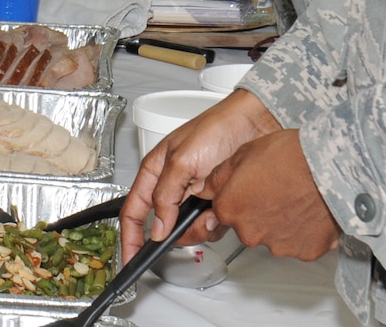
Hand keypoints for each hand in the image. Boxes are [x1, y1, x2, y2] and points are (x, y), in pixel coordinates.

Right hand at [121, 88, 279, 262]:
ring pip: (189, 230)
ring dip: (201, 227)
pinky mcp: (216, 202)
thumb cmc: (216, 128)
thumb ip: (165, 195)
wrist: (256, 125)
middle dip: (178, 233)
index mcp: (155, 172)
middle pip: (164, 227)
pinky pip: (211, 227)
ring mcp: (195, 196)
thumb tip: (156, 227)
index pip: (133, 212)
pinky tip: (224, 209)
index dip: (129, 238)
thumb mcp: (181, 160)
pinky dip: (218, 223)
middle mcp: (172, 186)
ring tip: (213, 209)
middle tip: (195, 224)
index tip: (131, 259)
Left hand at [207, 129, 339, 259]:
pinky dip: (302, 232)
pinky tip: (307, 211)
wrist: (329, 168)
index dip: (237, 197)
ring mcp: (278, 245)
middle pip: (247, 226)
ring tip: (294, 198)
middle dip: (257, 211)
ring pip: (272, 236)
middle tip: (274, 190)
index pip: (222, 210)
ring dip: (279, 222)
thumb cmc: (290, 156)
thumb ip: (220, 176)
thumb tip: (205, 187)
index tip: (249, 188)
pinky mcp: (304, 251)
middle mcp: (250, 233)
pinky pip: (298, 244)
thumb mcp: (244, 153)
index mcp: (230, 209)